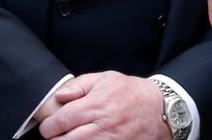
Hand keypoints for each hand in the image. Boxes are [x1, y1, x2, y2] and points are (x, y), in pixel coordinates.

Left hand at [37, 72, 165, 138]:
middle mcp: (101, 126)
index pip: (59, 122)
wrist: (162, 110)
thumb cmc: (132, 93)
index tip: (51, 125)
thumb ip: (79, 85)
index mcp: (96, 105)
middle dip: (56, 138)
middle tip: (60, 133)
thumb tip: (58, 96)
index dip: (49, 125)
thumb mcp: (107, 79)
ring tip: (73, 137)